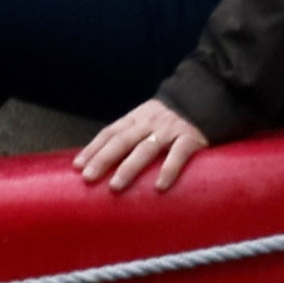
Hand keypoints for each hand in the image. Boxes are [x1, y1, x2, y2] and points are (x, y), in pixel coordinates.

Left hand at [77, 97, 211, 194]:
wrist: (205, 95)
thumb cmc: (170, 117)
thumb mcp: (147, 118)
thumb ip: (131, 134)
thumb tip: (105, 161)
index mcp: (136, 118)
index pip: (110, 133)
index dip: (93, 149)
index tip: (78, 166)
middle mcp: (149, 123)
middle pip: (122, 141)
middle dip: (103, 159)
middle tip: (88, 178)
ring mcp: (169, 131)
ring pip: (145, 149)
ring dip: (129, 168)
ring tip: (116, 186)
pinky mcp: (191, 138)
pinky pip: (179, 155)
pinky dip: (169, 169)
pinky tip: (159, 186)